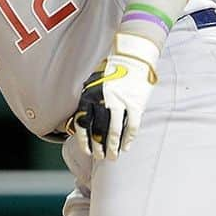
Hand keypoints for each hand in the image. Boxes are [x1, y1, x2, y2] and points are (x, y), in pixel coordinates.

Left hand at [72, 46, 156, 160]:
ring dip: (113, 147)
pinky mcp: (135, 103)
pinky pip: (131, 126)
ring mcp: (120, 102)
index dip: (84, 141)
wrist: (132, 57)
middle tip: (102, 158)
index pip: (83, 124)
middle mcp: (102, 101)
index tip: (87, 152)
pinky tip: (126, 147)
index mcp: (89, 96)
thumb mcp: (92, 84)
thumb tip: (80, 123)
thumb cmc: (110, 73)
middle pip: (98, 131)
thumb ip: (87, 103)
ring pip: (114, 131)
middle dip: (99, 148)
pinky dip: (128, 139)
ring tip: (113, 157)